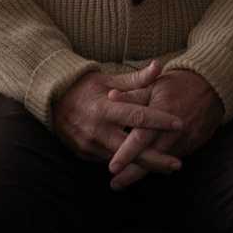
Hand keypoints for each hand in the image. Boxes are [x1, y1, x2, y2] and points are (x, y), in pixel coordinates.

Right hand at [50, 61, 184, 171]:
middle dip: (155, 159)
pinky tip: (143, 165)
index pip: (137, 116)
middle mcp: (97, 130)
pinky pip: (109, 160)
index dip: (159, 121)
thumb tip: (159, 65)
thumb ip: (136, 78)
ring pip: (121, 160)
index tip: (180, 124)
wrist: (52, 98)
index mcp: (105, 108)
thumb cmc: (86, 86)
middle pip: (130, 149)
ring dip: (143, 164)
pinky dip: (126, 162)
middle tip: (178, 164)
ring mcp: (89, 145)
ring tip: (167, 167)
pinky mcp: (84, 154)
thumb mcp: (110, 79)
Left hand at [106, 69, 224, 189]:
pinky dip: (158, 166)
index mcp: (161, 113)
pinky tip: (143, 171)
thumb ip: (133, 95)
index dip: (126, 154)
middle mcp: (173, 131)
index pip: (141, 138)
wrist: (210, 87)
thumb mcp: (154, 85)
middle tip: (114, 185)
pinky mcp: (191, 145)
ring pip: (161, 162)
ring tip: (122, 182)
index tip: (112, 168)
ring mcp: (184, 140)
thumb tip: (110, 96)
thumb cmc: (177, 85)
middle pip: (150, 157)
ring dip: (142, 172)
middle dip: (132, 173)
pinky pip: (172, 158)